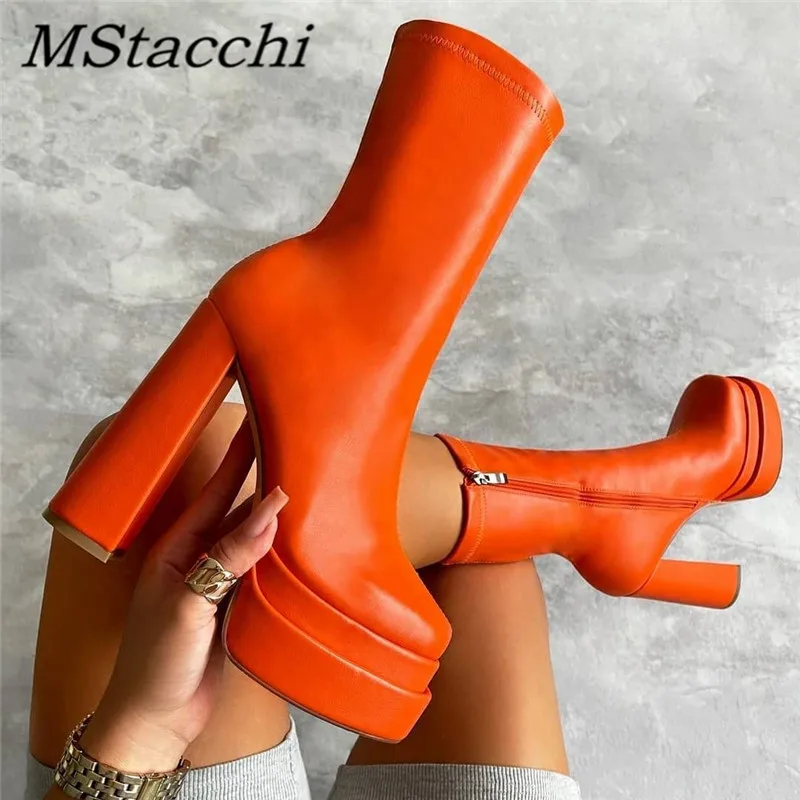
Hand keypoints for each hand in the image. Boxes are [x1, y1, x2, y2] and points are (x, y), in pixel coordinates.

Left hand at [79, 419, 287, 772]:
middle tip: (293, 452)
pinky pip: (260, 571)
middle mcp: (198, 561)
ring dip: (274, 520)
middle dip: (261, 483)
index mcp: (177, 550)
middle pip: (236, 514)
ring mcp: (217, 585)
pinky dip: (279, 555)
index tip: (256, 427)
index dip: (235, 461)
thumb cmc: (157, 661)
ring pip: (252, 542)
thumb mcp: (189, 603)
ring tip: (306, 490)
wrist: (156, 721)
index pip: (213, 494)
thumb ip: (228, 557)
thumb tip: (270, 510)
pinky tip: (299, 544)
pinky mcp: (235, 608)